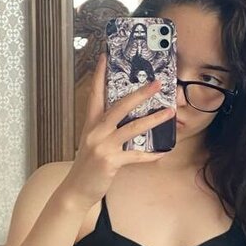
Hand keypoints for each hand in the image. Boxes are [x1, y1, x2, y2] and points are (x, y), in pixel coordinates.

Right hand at [58, 54, 172, 211]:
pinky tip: (163, 152)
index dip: (100, 74)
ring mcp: (102, 146)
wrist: (76, 189)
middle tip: (156, 83)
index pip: (95, 93)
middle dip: (139, 94)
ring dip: (153, 119)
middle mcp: (95, 131)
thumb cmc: (88, 164)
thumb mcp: (92, 140)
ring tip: (169, 112)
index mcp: (90, 123)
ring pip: (132, 128)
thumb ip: (106, 127)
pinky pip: (136, 156)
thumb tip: (127, 115)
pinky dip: (150, 155)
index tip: (106, 56)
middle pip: (119, 106)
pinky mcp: (110, 162)